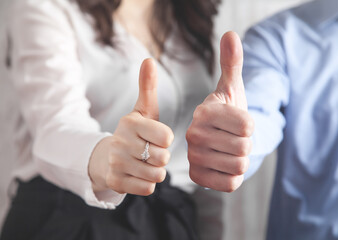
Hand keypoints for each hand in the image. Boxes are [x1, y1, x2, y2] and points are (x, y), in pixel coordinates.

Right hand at [89, 59, 173, 195]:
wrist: (110, 156)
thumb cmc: (136, 132)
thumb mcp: (143, 110)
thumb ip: (147, 87)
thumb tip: (149, 60)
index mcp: (130, 122)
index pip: (167, 137)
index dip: (166, 139)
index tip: (157, 137)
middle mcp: (120, 142)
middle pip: (163, 158)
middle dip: (162, 157)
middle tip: (150, 152)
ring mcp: (116, 163)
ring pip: (157, 175)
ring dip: (155, 171)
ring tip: (144, 163)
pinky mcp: (115, 182)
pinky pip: (147, 189)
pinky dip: (147, 183)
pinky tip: (138, 174)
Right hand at [186, 32, 253, 191]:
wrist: (218, 139)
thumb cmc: (228, 113)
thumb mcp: (232, 87)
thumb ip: (232, 62)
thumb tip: (231, 34)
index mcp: (204, 112)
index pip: (247, 126)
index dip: (251, 125)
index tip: (240, 122)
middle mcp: (194, 135)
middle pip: (244, 147)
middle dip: (247, 144)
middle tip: (234, 139)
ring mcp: (194, 157)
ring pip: (239, 166)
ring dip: (241, 160)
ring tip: (229, 151)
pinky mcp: (197, 177)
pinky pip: (230, 184)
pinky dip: (234, 177)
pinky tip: (224, 166)